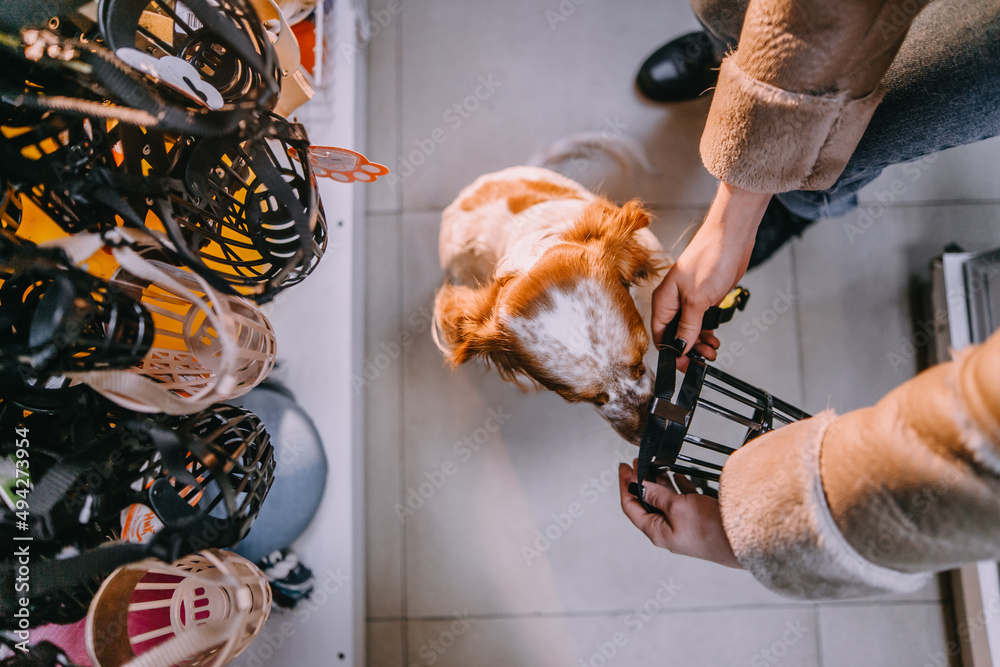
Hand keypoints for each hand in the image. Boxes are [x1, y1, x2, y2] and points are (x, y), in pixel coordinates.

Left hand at [618, 461, 741, 568]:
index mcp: (657, 532)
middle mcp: (668, 531)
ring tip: (654, 466)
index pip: (631, 506)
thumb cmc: (711, 530)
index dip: (625, 485)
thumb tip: (640, 485)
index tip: (623, 468)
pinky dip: (678, 487)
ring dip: (659, 483)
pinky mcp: (698, 521)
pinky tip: (677, 476)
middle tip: (637, 463)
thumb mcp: (678, 507)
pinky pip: (683, 501)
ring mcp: (683, 526)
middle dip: (641, 481)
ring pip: (665, 501)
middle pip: (647, 503)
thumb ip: (657, 494)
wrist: (743, 540)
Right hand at [651, 184, 770, 361]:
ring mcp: (690, 299)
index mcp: (663, 301)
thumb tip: (680, 347)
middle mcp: (673, 302)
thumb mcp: (696, 300)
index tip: (684, 365)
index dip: (671, 353)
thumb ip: (688, 326)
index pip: (660, 335)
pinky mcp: (705, 297)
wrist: (731, 237)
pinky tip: (714, 339)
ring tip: (712, 350)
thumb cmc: (709, 258)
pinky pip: (702, 321)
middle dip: (688, 350)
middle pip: (675, 335)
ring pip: (690, 330)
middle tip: (702, 361)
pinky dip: (708, 332)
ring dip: (700, 343)